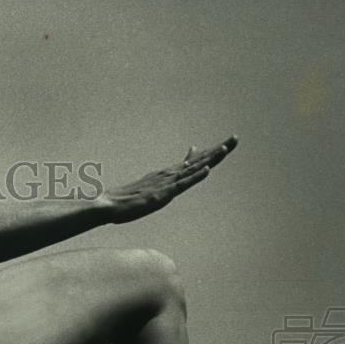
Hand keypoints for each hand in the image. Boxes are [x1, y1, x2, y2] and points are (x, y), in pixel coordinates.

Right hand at [100, 135, 237, 223]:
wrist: (108, 205)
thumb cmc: (124, 201)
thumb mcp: (144, 192)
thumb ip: (153, 188)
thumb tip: (158, 183)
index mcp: (166, 175)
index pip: (192, 163)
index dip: (209, 154)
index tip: (224, 145)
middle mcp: (168, 176)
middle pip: (198, 161)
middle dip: (218, 150)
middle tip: (236, 138)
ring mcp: (165, 184)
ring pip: (193, 169)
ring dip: (210, 159)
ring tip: (227, 147)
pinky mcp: (162, 194)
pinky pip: (181, 185)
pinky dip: (195, 177)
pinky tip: (206, 171)